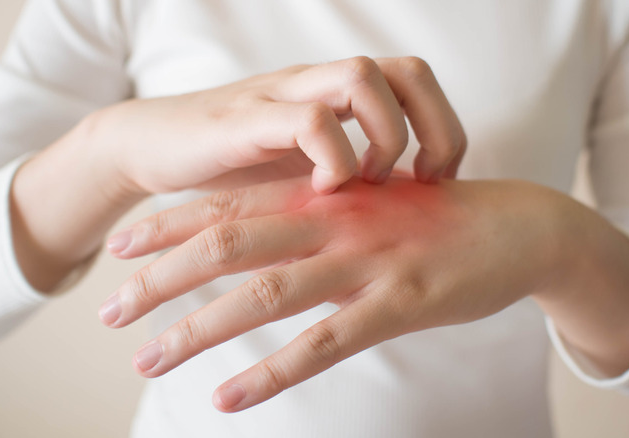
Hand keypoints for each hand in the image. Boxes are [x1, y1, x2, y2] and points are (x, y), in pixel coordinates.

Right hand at [91, 56, 465, 195]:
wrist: (153, 149)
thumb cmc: (235, 167)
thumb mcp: (306, 172)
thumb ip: (353, 179)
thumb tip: (411, 210)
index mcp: (336, 94)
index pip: (416, 80)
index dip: (444, 126)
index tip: (437, 180)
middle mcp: (316, 83)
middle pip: (405, 70)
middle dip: (432, 127)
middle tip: (422, 180)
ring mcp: (282, 96)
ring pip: (362, 78)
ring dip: (383, 137)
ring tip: (368, 183)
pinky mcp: (246, 119)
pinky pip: (310, 120)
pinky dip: (332, 158)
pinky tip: (323, 192)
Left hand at [101, 176, 589, 410]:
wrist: (519, 226)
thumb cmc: (436, 218)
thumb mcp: (371, 204)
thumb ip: (319, 218)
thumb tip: (266, 244)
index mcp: (326, 194)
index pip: (230, 203)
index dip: (169, 224)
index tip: (120, 247)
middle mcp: (335, 221)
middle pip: (228, 245)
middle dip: (161, 278)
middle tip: (109, 310)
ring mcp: (366, 262)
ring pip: (264, 295)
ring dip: (198, 329)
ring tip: (147, 358)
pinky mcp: (399, 302)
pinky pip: (324, 343)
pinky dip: (271, 372)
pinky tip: (228, 397)